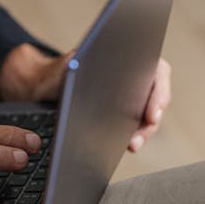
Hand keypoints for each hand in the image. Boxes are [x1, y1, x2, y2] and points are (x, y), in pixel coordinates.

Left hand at [0, 44, 171, 152]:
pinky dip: (133, 137)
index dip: (158, 96)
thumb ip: (77, 66)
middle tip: (137, 141)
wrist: (45, 88)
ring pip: (147, 116)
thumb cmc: (57, 73)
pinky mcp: (124, 114)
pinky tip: (125, 147)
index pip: (157, 74)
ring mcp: (133, 96)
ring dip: (142, 133)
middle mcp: (136, 76)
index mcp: (130, 56)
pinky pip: (135, 125)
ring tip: (132, 146)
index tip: (151, 115)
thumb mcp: (66, 67)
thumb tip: (81, 68)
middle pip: (155, 100)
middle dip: (150, 122)